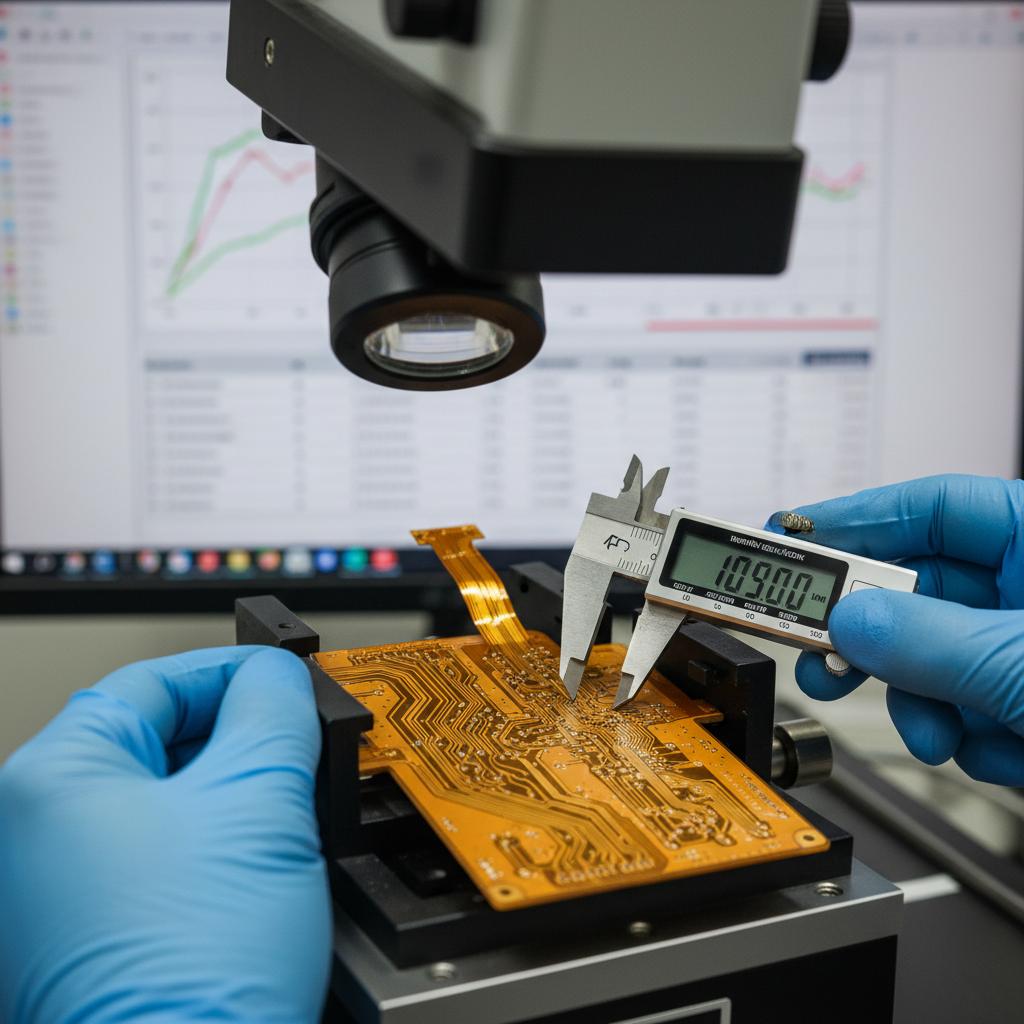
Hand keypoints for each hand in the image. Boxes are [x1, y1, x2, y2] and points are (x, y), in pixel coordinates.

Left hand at [0, 645, 330, 1022]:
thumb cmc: (190, 975)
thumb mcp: (259, 804)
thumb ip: (274, 711)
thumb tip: (278, 676)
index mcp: (48, 783)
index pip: (151, 682)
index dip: (232, 670)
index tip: (285, 672)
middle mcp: (33, 837)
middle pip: (155, 740)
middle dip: (238, 733)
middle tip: (302, 736)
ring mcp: (57, 896)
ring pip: (163, 801)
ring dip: (234, 789)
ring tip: (292, 799)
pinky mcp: (89, 942)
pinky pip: (159, 858)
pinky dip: (215, 841)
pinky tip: (263, 856)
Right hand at [766, 474, 1023, 785]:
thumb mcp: (1023, 663)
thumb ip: (929, 641)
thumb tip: (847, 622)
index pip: (930, 507)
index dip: (855, 519)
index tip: (791, 540)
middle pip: (917, 594)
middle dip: (877, 643)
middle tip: (825, 662)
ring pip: (936, 662)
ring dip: (926, 707)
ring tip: (937, 734)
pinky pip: (969, 710)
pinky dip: (972, 739)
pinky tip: (1007, 751)